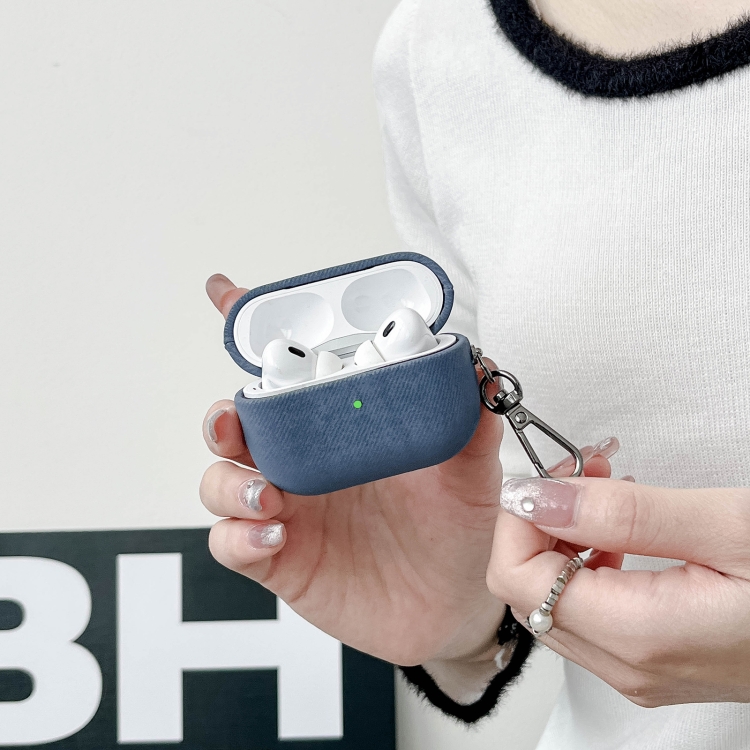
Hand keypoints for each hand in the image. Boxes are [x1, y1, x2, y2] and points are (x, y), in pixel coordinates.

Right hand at [200, 273, 613, 668]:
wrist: (454, 603)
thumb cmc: (454, 527)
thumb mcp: (469, 470)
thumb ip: (468, 422)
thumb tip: (474, 368)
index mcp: (340, 428)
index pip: (289, 377)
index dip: (250, 334)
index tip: (225, 296)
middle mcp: (304, 462)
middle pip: (237, 424)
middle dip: (223, 415)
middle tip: (236, 418)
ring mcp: (287, 509)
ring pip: (221, 481)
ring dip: (228, 479)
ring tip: (268, 492)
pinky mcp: (279, 558)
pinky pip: (233, 544)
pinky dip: (240, 535)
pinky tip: (272, 533)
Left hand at [489, 477, 749, 705]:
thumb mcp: (727, 527)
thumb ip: (623, 513)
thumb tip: (538, 496)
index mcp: (639, 635)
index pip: (514, 577)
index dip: (520, 515)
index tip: (551, 473)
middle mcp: (630, 665)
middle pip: (524, 589)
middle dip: (539, 519)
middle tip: (581, 472)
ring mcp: (641, 669)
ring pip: (552, 598)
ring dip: (562, 535)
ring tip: (604, 489)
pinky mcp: (655, 658)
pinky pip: (587, 609)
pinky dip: (587, 558)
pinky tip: (620, 528)